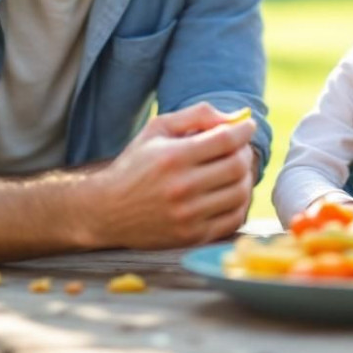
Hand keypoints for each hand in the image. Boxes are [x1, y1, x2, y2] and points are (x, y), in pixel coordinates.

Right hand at [92, 102, 255, 249]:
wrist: (106, 210)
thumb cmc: (135, 164)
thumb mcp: (157, 129)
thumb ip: (196, 115)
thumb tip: (235, 117)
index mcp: (173, 157)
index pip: (226, 140)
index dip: (244, 130)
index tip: (247, 126)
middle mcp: (182, 187)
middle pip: (237, 166)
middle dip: (245, 153)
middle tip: (240, 149)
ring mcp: (188, 215)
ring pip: (240, 193)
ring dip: (245, 178)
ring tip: (235, 171)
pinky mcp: (192, 236)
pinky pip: (234, 219)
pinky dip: (239, 204)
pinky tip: (229, 193)